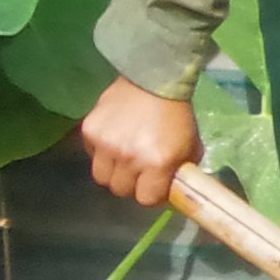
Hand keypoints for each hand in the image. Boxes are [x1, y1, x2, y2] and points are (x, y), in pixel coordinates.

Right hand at [78, 80, 201, 206]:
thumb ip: (180, 170)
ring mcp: (106, 145)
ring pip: (102, 177)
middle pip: (120, 190)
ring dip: (114, 172)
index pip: (145, 199)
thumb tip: (173, 188)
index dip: (151, 195)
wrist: (154, 80)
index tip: (155, 187)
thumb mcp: (190, 146)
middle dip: (132, 185)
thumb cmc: (177, 115)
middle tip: (139, 172)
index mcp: (157, 163)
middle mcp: (129, 157)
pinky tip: (114, 140)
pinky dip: (101, 153)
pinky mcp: (89, 131)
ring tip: (124, 159)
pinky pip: (91, 155)